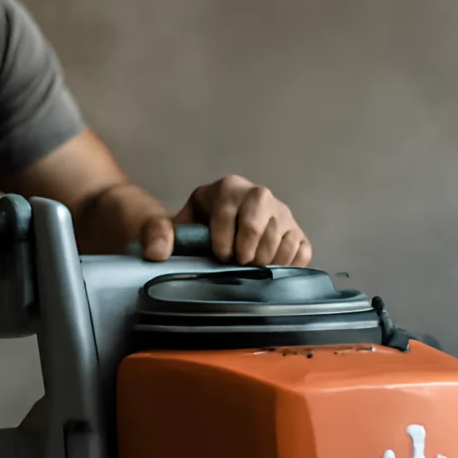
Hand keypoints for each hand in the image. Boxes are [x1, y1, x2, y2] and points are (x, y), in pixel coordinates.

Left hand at [152, 174, 311, 265]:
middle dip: (246, 250)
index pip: (230, 210)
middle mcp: (259, 196)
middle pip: (260, 222)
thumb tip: (157, 253)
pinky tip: (271, 269)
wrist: (214, 237)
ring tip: (249, 268)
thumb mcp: (172, 228)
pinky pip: (301, 250)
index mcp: (228, 188)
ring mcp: (282, 214)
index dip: (223, 239)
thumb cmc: (195, 233)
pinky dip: (289, 265)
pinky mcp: (297, 232)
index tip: (218, 256)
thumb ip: (156, 233)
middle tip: (236, 264)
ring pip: (283, 239)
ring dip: (265, 261)